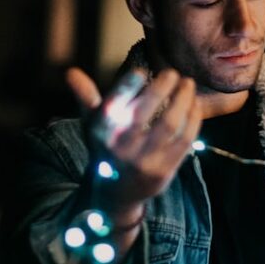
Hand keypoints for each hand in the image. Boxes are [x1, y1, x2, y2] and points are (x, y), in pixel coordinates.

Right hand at [66, 66, 202, 222]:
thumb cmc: (105, 147)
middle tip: (172, 72)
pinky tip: (194, 104)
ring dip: (182, 100)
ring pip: (169, 125)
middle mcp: (119, 149)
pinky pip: (184, 140)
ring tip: (188, 83)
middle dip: (160, 89)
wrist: (115, 193)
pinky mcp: (164, 171)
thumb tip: (70, 72)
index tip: (140, 70)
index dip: (125, 87)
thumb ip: (85, 96)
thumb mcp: (92, 124)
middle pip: (142, 114)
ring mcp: (143, 162)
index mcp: (100, 134)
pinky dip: (192, 118)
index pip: (111, 107)